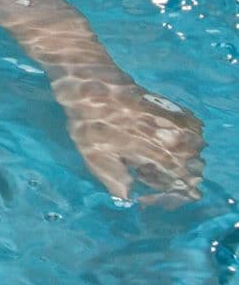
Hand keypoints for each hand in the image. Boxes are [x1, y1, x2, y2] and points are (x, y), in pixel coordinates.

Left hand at [54, 72, 204, 203]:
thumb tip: (129, 196)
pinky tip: (151, 143)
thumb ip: (118, 183)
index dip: (165, 196)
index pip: (184, 188)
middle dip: (168, 179)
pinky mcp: (181, 112)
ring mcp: (185, 124)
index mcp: (166, 154)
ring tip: (143, 158)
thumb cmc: (94, 124)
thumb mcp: (98, 159)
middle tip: (141, 173)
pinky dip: (175, 145)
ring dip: (172, 162)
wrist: (95, 87)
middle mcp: (184, 141)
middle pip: (190, 172)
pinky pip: (189, 137)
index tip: (145, 194)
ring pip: (191, 155)